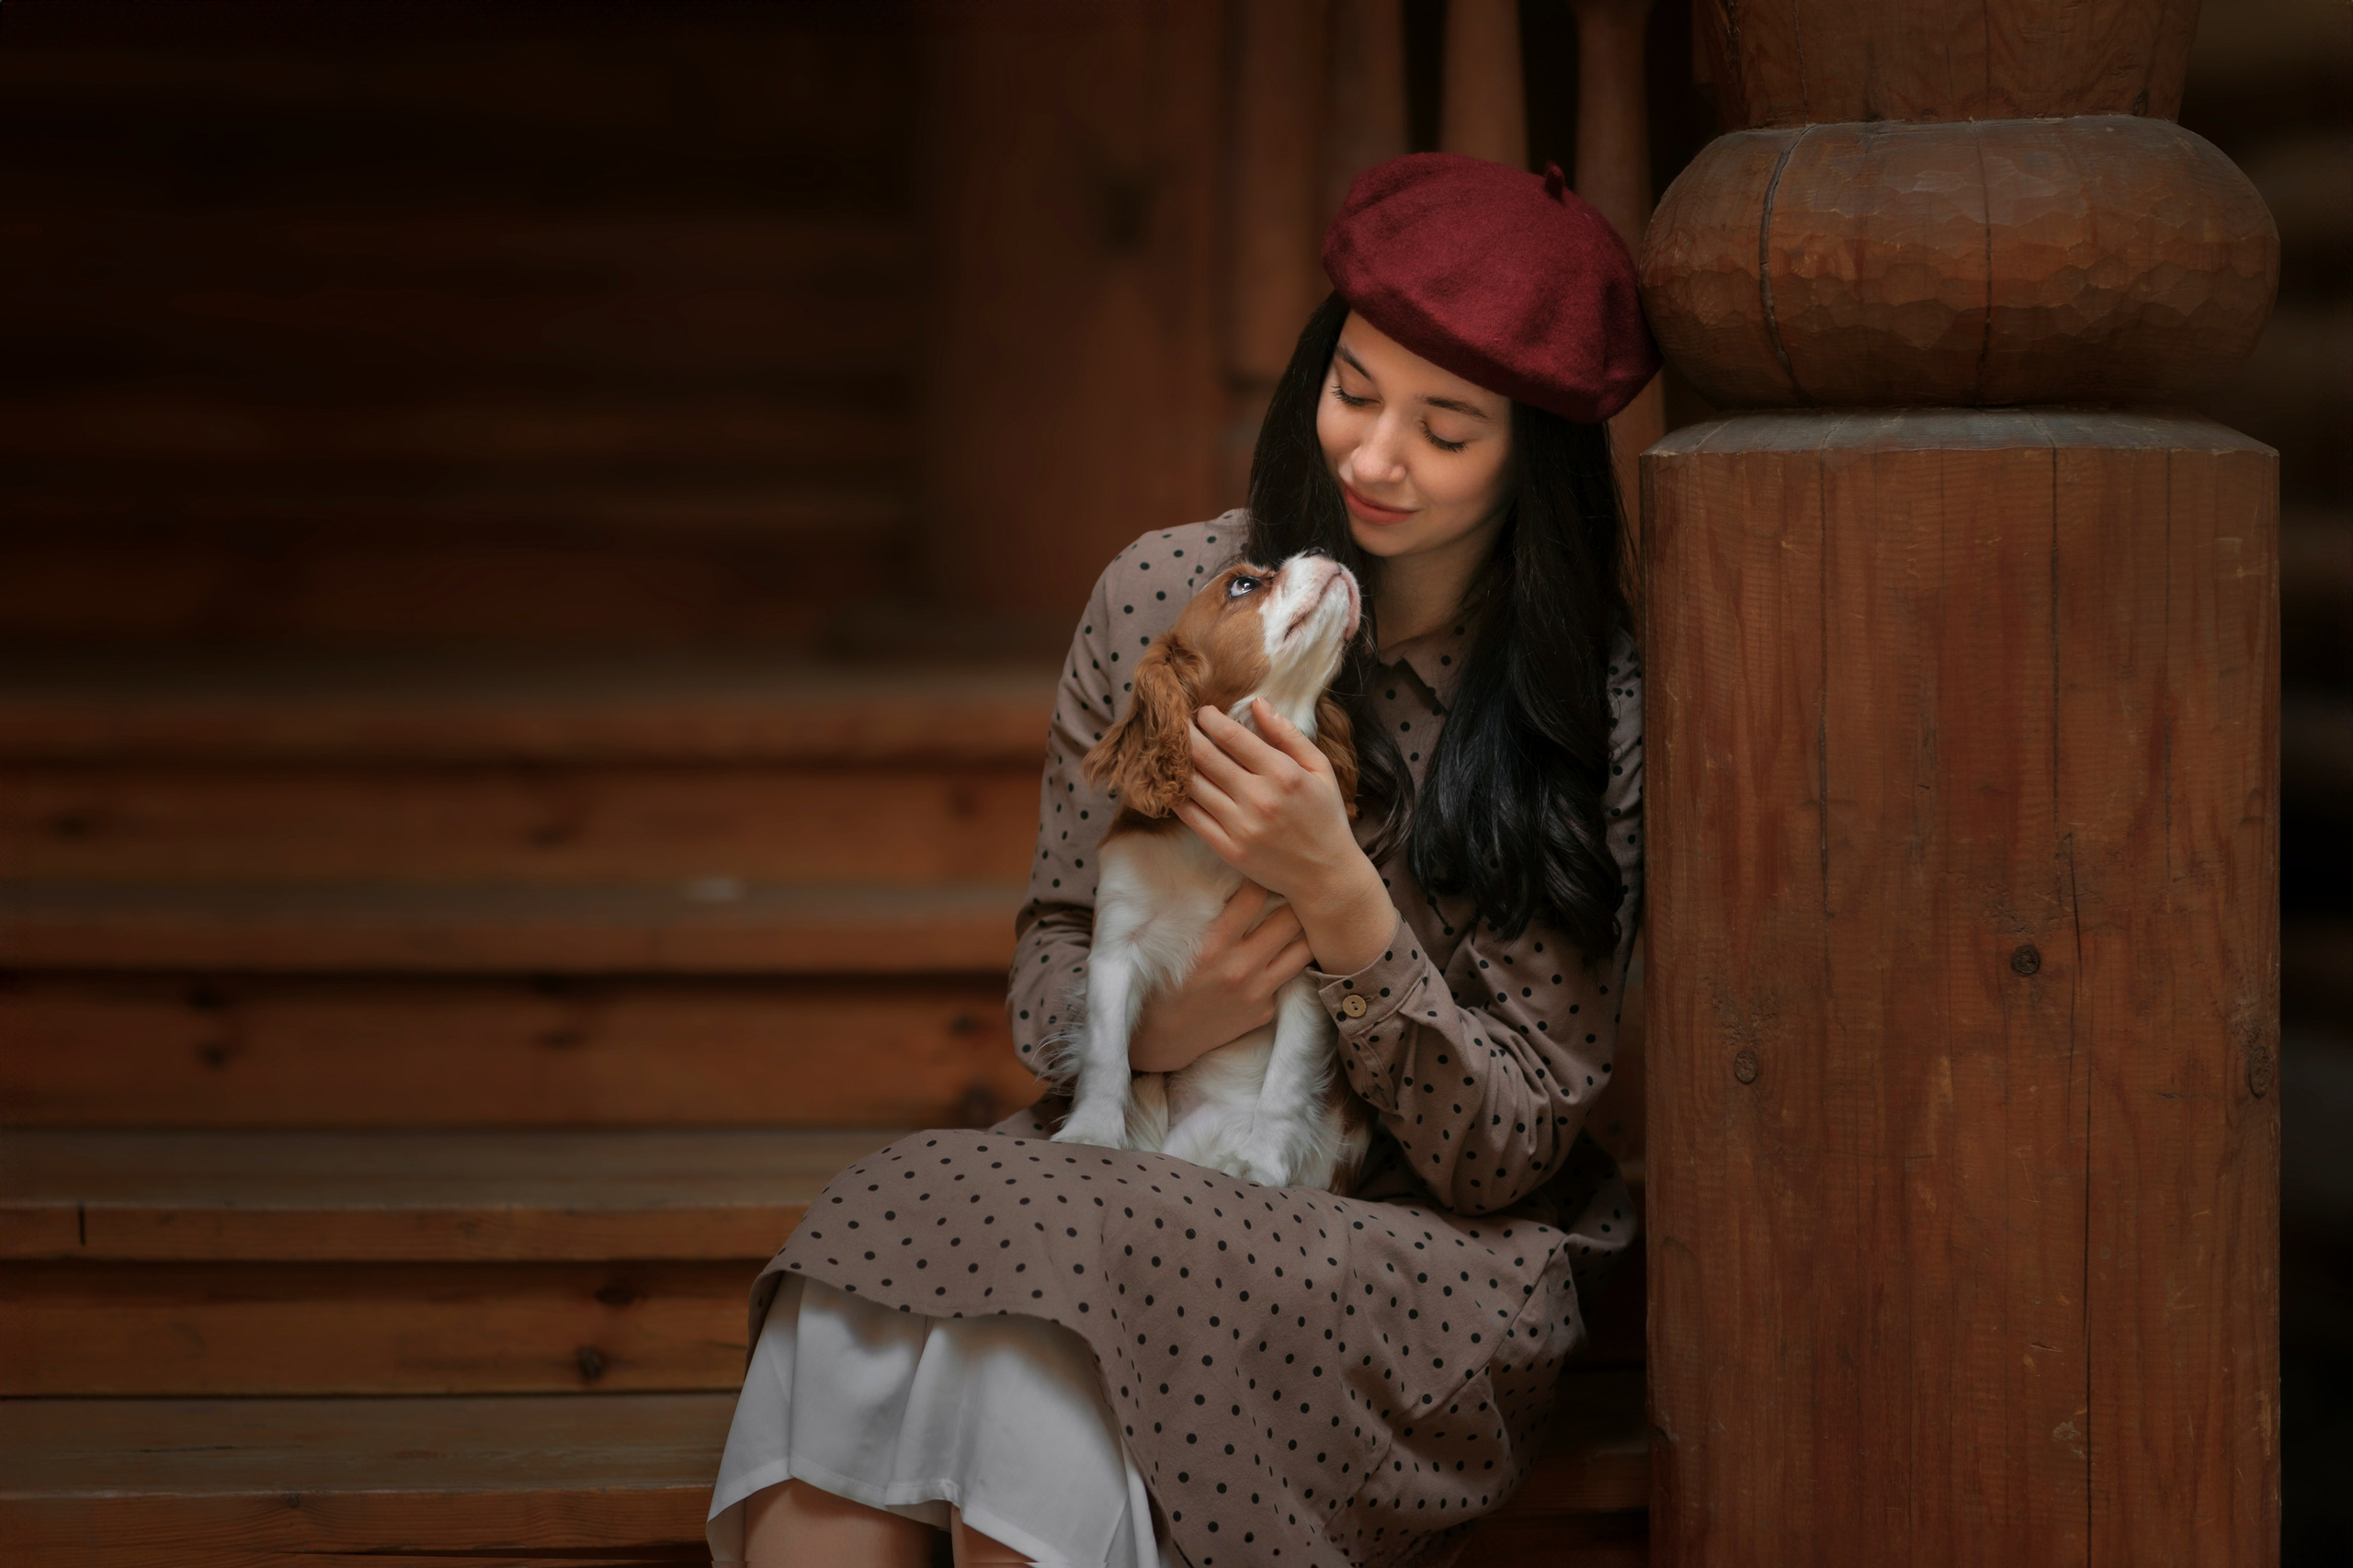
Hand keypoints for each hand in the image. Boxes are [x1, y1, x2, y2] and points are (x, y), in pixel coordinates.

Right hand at [1129, 880, 1310, 1072]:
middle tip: (1289, 897)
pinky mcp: (1266, 1011)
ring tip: (1294, 924)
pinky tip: (1276, 959)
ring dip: (1300, 933)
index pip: (1254, 896)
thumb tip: (1237, 879)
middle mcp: (1239, 970)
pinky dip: (1285, 965)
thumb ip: (1209, 917)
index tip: (1260, 877)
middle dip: (1291, 903)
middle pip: (1290, 920)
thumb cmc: (1167, 981)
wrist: (1165, 1036)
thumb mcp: (1178, 944)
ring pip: (1303, 950)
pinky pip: (1289, 979)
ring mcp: (1257, 993)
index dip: (1259, 880)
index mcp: (1212, 947)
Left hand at [1175, 699, 1398, 975]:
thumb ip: (1288, 735)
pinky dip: (1177, 796)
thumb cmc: (1325, 817)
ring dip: (1177, 762)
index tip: (1203, 711)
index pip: (1231, 736)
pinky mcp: (1227, 849)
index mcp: (1282, 774)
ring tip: (1172, 749)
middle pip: (1205, 756)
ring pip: (1193, 785)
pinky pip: (1191, 816)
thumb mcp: (1320, 769)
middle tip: (1178, 724)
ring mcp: (1240, 826)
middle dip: (1186, 734)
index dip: (1210, 718)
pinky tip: (1175, 782)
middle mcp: (1258, 798)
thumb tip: (1257, 702)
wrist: (1325, 875)